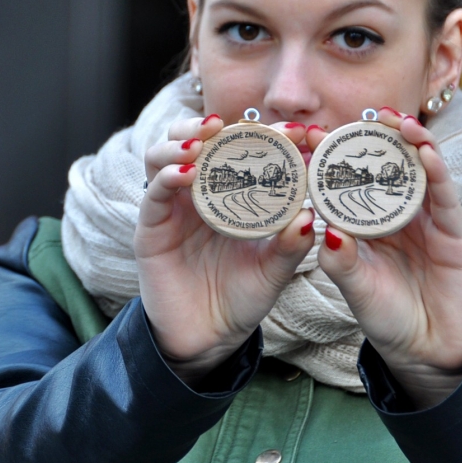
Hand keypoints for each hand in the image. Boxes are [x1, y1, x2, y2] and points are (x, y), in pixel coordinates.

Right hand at [136, 116, 315, 384]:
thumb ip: (291, 245)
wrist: (208, 338)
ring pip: (163, 156)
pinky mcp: (150, 228)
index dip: (266, 135)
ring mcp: (171, 208)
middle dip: (206, 125)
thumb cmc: (241, 298)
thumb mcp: (274, 270)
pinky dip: (167, 177)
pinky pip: (153, 193)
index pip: (242, 151)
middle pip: (192, 140)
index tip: (295, 130)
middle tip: (227, 123)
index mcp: (229, 194)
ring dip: (180, 142)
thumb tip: (310, 216)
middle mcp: (197, 193)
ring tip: (201, 143)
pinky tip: (186, 175)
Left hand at [311, 109, 461, 407]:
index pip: (350, 180)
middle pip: (388, 165)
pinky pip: (445, 198)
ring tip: (399, 121)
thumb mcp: (354, 288)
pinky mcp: (455, 234)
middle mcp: (397, 214)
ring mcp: (428, 220)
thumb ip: (339, 261)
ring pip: (420, 172)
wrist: (426, 352)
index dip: (335, 155)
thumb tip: (321, 228)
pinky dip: (438, 173)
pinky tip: (426, 153)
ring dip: (413, 143)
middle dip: (380, 137)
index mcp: (367, 221)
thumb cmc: (385, 316)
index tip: (314, 131)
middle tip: (367, 112)